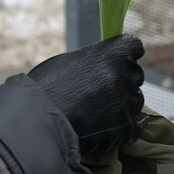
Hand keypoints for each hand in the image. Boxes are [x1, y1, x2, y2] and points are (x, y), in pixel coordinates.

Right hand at [24, 35, 145, 156]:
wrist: (37, 121)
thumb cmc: (44, 90)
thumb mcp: (67, 62)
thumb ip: (92, 62)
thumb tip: (100, 68)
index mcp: (111, 53)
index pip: (133, 46)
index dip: (127, 54)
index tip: (123, 60)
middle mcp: (123, 74)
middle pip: (135, 75)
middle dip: (123, 82)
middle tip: (104, 92)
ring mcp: (125, 101)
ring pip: (135, 102)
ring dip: (123, 106)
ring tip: (99, 113)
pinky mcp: (124, 127)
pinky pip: (136, 127)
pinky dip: (128, 127)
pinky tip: (117, 127)